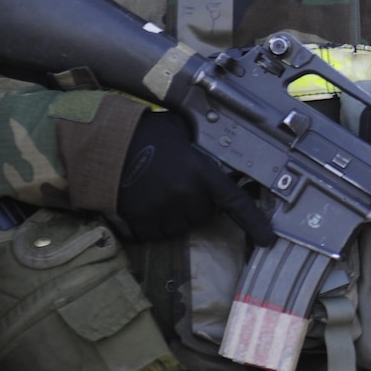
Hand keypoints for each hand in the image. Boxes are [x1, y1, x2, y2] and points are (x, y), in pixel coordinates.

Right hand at [116, 112, 276, 245]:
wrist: (103, 146)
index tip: (267, 240)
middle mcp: (188, 196)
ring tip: (158, 192)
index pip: (236, 202)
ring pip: (181, 227)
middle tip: (176, 184)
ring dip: (175, 215)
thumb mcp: (180, 130)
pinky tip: (144, 204)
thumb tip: (210, 143)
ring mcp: (165, 212)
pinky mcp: (143, 223)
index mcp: (201, 173)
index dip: (254, 223)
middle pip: (204, 214)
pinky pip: (156, 234)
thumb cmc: (143, 133)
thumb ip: (198, 144)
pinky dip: (152, 224)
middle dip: (195, 203)